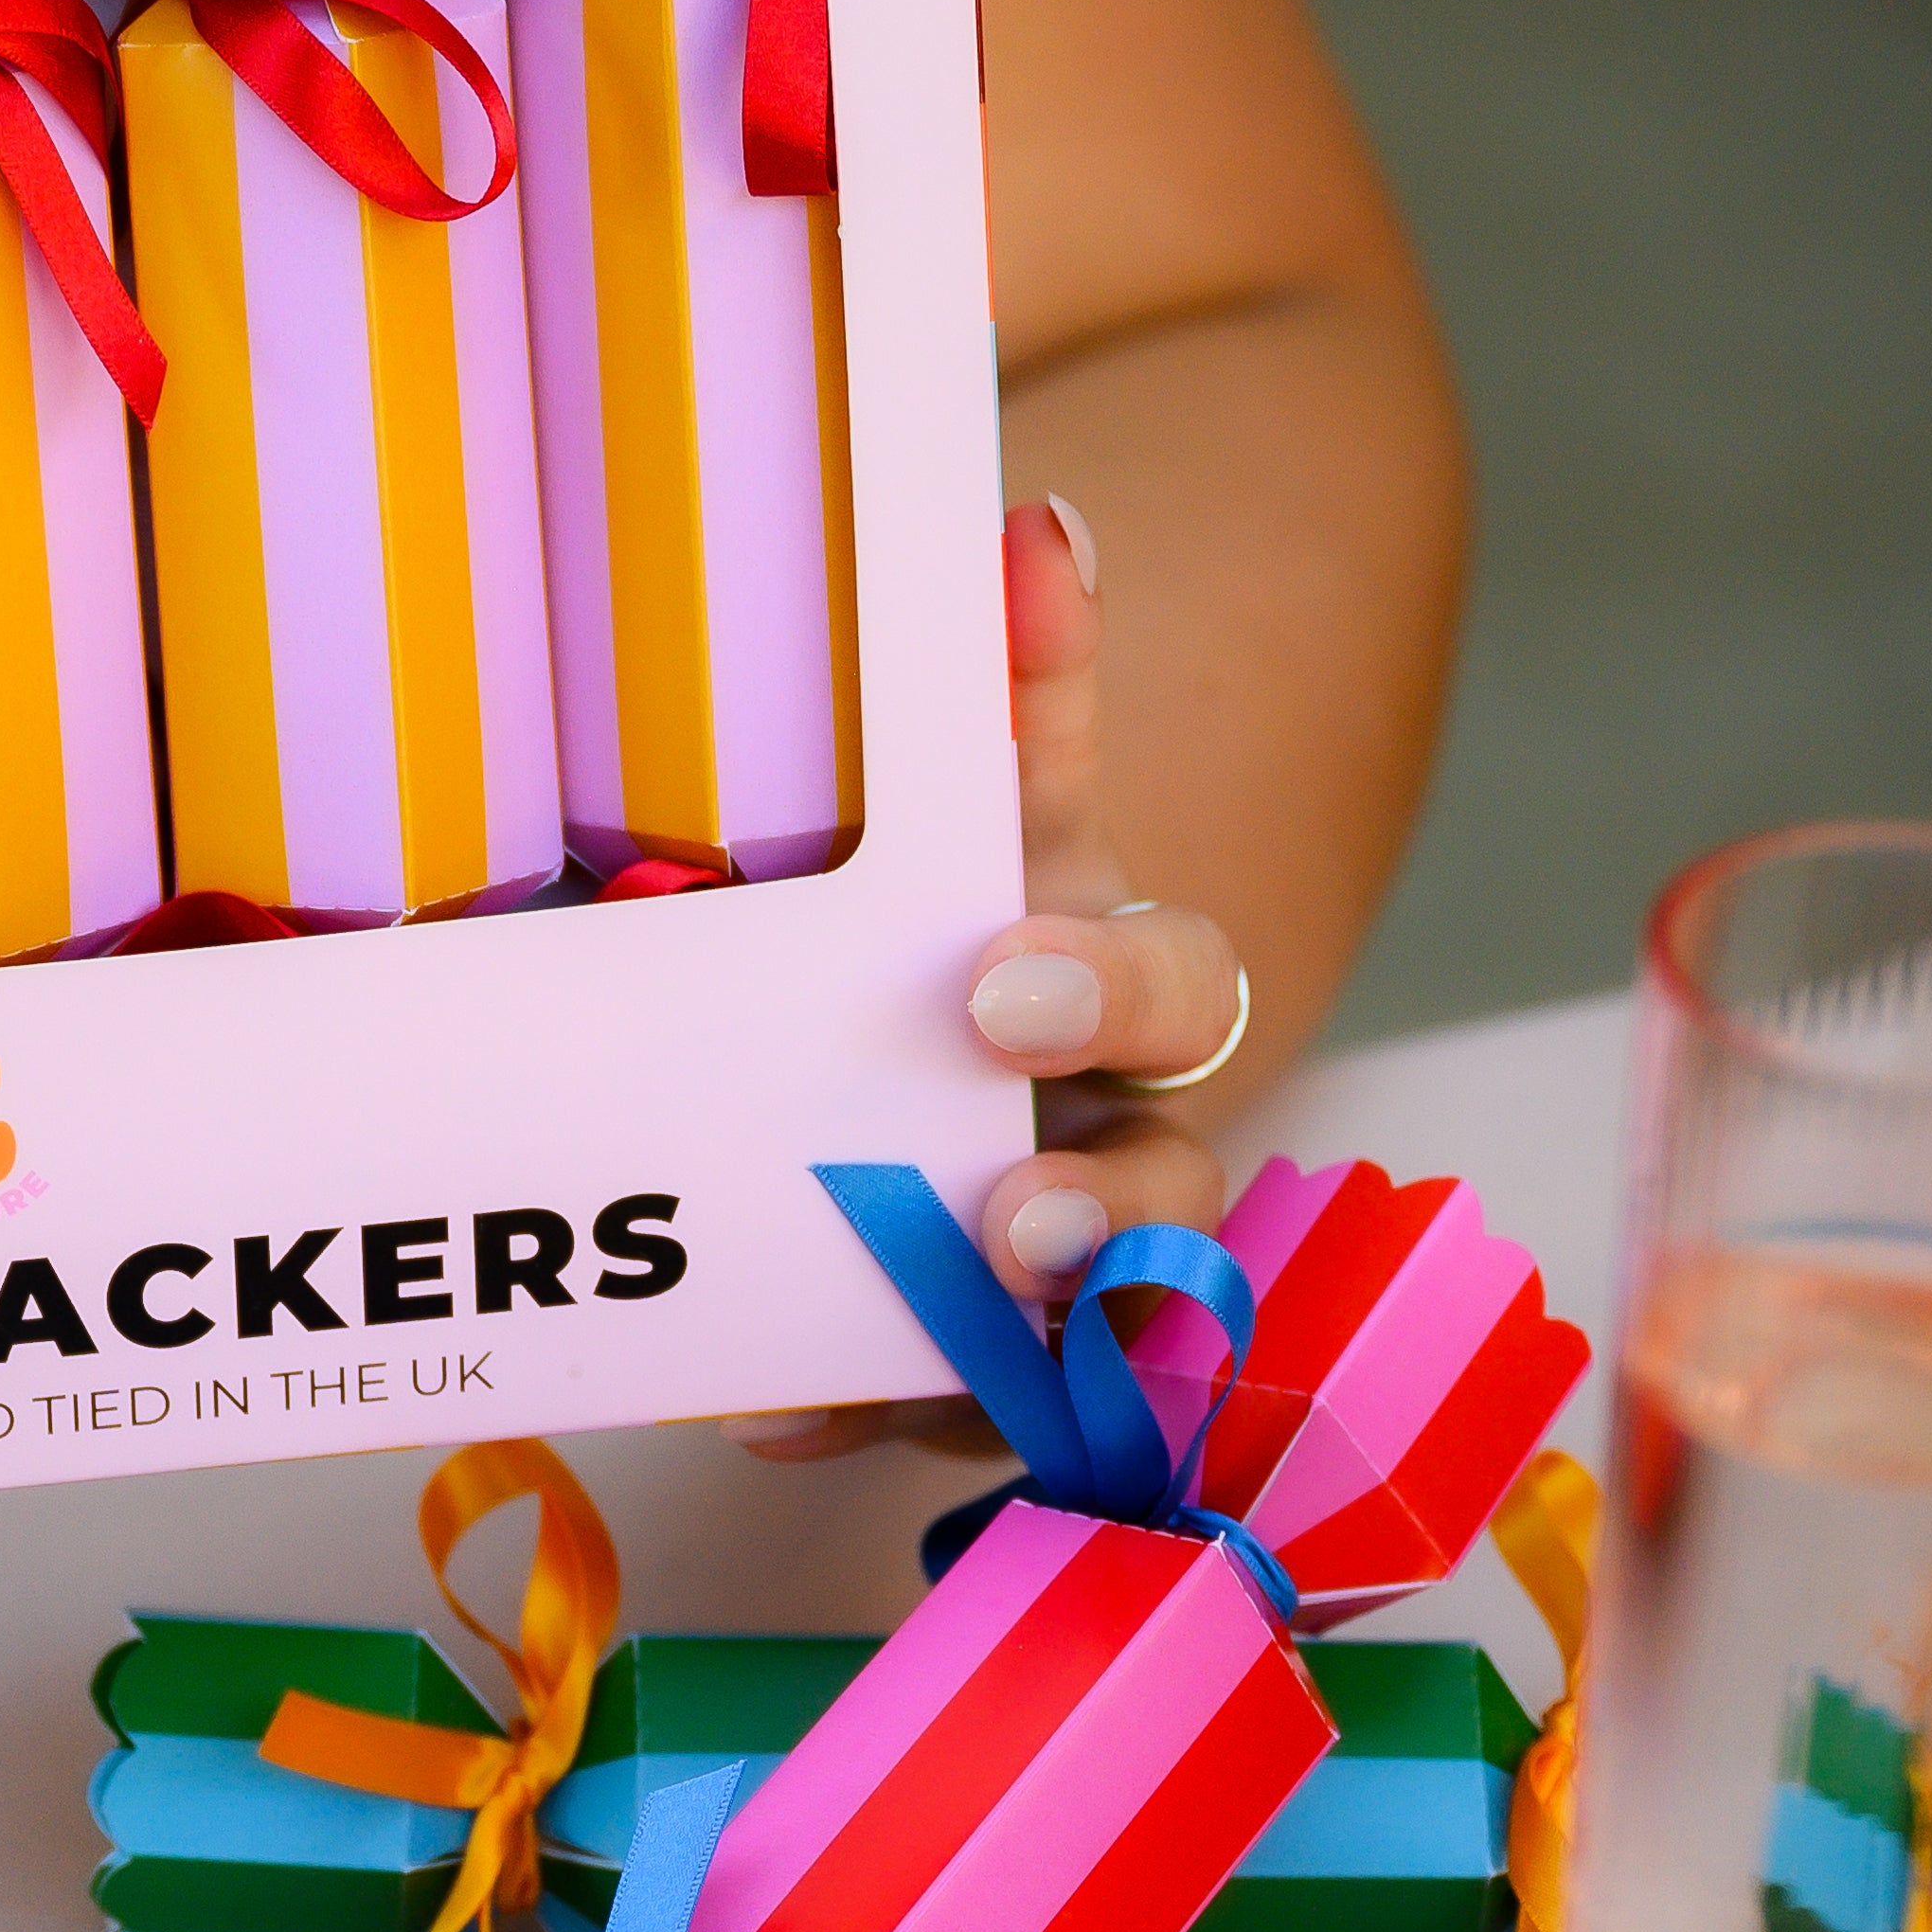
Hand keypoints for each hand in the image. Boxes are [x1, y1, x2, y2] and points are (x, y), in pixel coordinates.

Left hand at [736, 493, 1253, 1463]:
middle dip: (1092, 1208)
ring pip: (1069, 1339)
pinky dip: (852, 1411)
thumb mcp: (981, 795)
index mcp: (1116, 982)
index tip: (1001, 979)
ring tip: (859, 1376)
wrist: (951, 1022)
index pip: (1173, 981)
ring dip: (992, 1353)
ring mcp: (1057, 1266)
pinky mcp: (974, 1366)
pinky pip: (936, 1411)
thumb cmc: (965, 893)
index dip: (1107, 988)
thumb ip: (1012, 676)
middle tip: (1002, 1210)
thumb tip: (1031, 520)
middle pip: (1165, 1192)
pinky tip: (758, 1403)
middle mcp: (1117, 1132)